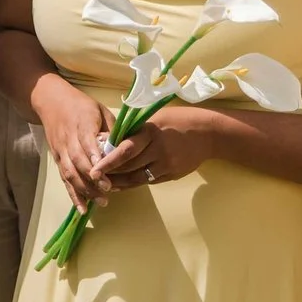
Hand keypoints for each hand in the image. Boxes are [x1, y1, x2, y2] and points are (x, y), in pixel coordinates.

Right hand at [32, 77, 114, 210]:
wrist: (51, 102)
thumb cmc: (81, 106)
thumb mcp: (100, 110)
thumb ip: (111, 129)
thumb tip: (125, 149)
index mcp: (81, 123)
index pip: (86, 142)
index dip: (94, 157)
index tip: (105, 170)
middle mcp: (68, 139)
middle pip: (78, 161)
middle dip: (92, 178)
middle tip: (108, 191)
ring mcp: (61, 151)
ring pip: (70, 173)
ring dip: (84, 189)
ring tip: (101, 201)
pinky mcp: (57, 160)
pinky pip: (65, 179)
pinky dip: (73, 195)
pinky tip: (83, 209)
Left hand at [93, 104, 212, 190]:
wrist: (208, 133)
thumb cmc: (177, 120)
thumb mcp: (155, 118)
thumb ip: (134, 130)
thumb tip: (109, 140)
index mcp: (151, 132)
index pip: (126, 149)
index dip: (108, 161)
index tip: (94, 168)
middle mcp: (158, 150)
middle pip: (129, 166)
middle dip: (110, 173)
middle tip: (93, 177)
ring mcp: (167, 164)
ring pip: (138, 178)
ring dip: (120, 182)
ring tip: (105, 183)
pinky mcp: (173, 174)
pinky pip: (149, 181)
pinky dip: (134, 183)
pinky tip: (123, 183)